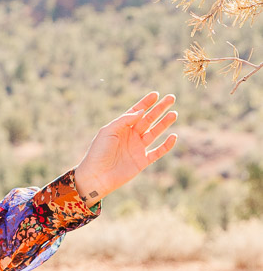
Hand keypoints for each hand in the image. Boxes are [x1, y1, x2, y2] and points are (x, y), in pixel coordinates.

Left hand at [72, 91, 177, 205]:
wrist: (96, 176)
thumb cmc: (98, 152)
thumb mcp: (108, 131)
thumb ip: (124, 120)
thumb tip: (141, 111)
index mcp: (121, 128)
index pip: (136, 112)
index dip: (146, 103)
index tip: (156, 94)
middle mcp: (131, 136)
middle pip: (148, 119)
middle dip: (159, 109)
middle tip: (171, 98)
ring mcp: (137, 148)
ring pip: (155, 133)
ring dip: (164, 123)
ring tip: (174, 114)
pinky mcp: (142, 161)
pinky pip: (157, 152)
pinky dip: (166, 145)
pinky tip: (173, 136)